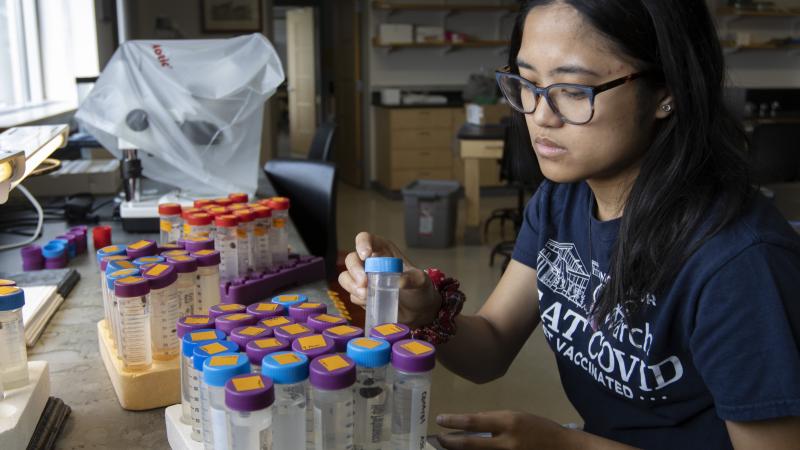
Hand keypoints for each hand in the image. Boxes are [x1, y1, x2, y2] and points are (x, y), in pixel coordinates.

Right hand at [337, 232, 441, 327]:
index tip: (365, 255)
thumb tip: (399, 281)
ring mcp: (364, 279)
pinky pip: (352, 294)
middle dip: (354, 270)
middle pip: (351, 259)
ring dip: (352, 286)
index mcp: (384, 251)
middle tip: (364, 283)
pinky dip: (358, 298)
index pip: (366, 239)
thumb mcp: (421, 282)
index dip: (362, 244)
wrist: (418, 311)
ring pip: (346, 277)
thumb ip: (412, 279)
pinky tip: (370, 302)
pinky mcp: (361, 295)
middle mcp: (370, 263)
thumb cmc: (419, 290)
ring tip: (367, 295)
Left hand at [436, 410, 569, 449]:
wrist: (562, 448)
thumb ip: (494, 421)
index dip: (453, 421)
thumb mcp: (516, 417)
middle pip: (470, 445)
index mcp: (508, 422)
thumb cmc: (538, 428)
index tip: (440, 420)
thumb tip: (471, 424)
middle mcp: (506, 442)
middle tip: (439, 440)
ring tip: (450, 448)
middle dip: (451, 443)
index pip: (473, 422)